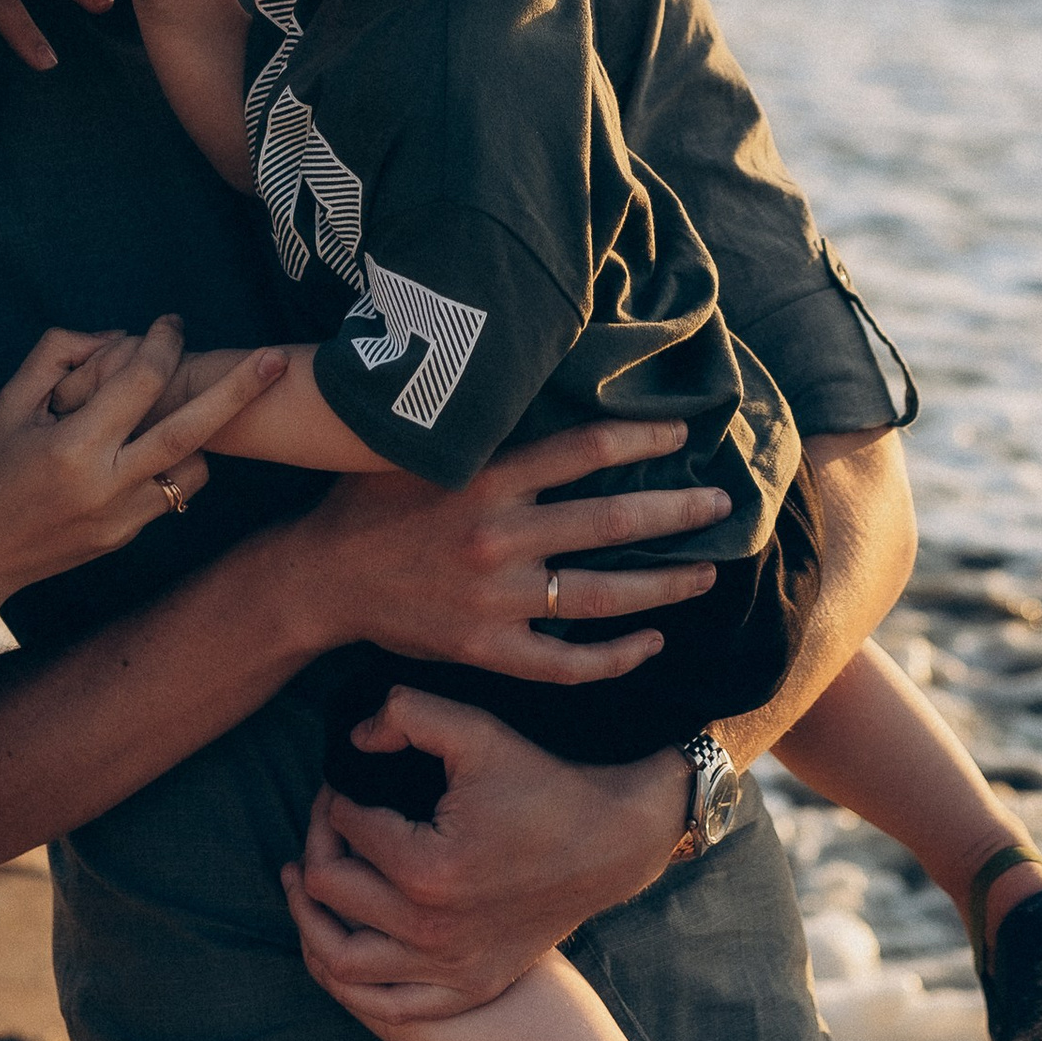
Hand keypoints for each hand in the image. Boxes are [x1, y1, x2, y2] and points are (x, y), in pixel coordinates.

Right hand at [0, 318, 288, 606]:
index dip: (162, 342)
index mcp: (72, 446)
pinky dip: (175, 464)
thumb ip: (59, 356)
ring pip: (193, 467)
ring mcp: (121, 518)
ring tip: (198, 407)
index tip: (172, 322)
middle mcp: (105, 485)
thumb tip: (117, 336)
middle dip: (240, 391)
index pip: (139, 381)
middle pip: (191, 431)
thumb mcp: (8, 403)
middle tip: (279, 358)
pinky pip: (172, 493)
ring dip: (203, 433)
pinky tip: (155, 447)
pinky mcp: (126, 538)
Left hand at [280, 695, 687, 1022]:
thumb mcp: (478, 732)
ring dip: (312, 920)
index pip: (342, 832)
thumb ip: (406, 714)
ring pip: (341, 963)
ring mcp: (450, 969)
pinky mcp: (468, 988)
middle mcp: (432, 931)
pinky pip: (387, 1006)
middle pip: (330, 894)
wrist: (613, 841)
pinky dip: (350, 982)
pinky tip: (340, 942)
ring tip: (307, 882)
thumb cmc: (544, 783)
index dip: (331, 798)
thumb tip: (351, 741)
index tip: (343, 780)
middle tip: (329, 820)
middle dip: (318, 845)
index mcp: (427, 870)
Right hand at [290, 415, 730, 683]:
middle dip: (675, 513)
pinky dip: (614, 657)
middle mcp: (497, 537)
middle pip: (610, 523)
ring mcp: (494, 600)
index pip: (582, 451)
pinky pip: (566, 662)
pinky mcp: (486, 650)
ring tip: (707, 575)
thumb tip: (530, 378)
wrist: (318, 579)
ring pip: (601, 596)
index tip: (685, 430)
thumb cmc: (370, 502)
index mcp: (485, 479)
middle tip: (723, 507)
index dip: (640, 436)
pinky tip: (651, 644)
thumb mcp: (416, 448)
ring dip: (663, 586)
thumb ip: (475, 427)